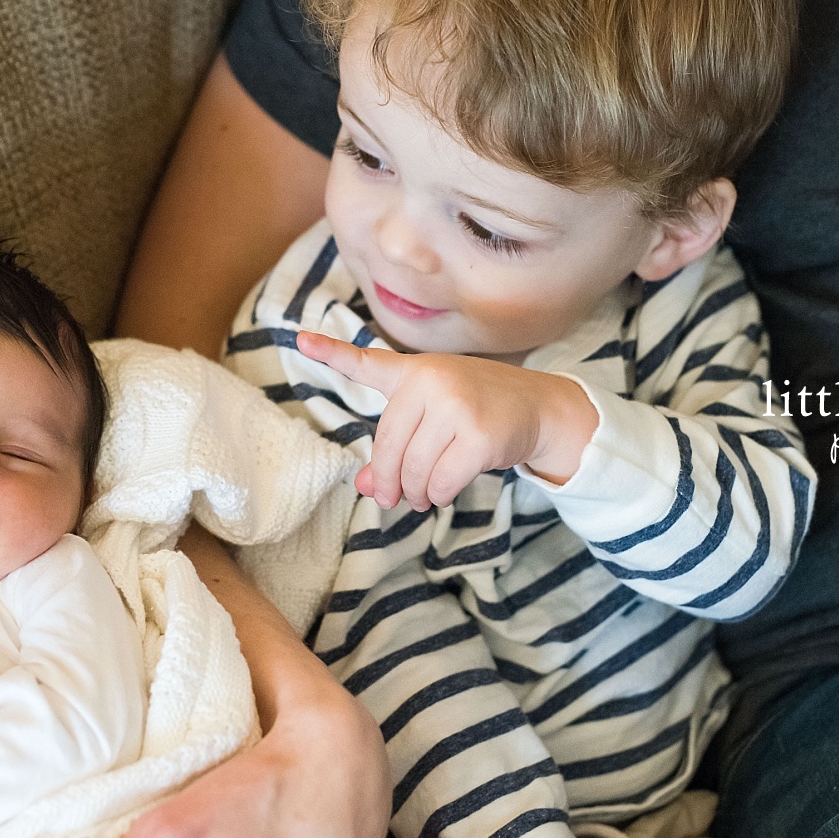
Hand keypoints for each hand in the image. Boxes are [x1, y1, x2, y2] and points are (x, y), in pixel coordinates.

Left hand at [295, 331, 597, 510]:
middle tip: (394, 499)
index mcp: (413, 372)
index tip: (299, 338)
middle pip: (388, 448)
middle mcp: (431, 381)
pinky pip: (441, 481)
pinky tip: (444, 491)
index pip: (366, 363)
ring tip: (424, 495)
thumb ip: (394, 447)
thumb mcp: (432, 419)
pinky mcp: (478, 435)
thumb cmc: (477, 411)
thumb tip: (364, 486)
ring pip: (413, 469)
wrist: (539, 407)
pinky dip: (439, 495)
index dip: (330, 353)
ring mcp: (456, 406)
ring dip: (416, 493)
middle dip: (389, 481)